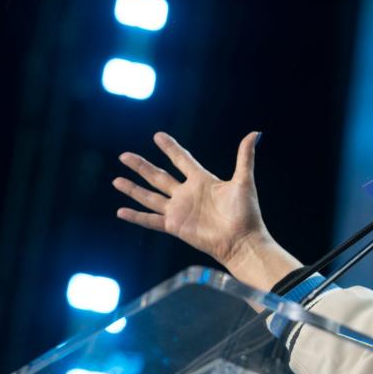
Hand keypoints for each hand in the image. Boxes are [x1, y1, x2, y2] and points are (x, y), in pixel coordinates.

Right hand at [114, 131, 268, 267]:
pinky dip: (136, 216)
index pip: (182, 159)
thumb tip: (255, 132)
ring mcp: (180, 210)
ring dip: (133, 189)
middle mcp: (187, 194)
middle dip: (141, 166)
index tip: (158, 135)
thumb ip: (245, 157)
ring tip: (116, 180)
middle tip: (124, 155)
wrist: (242, 240)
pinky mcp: (175, 226)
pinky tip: (121, 211)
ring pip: (150, 196)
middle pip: (159, 176)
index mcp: (202, 181)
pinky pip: (151, 220)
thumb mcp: (244, 181)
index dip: (170, 148)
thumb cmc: (246, 213)